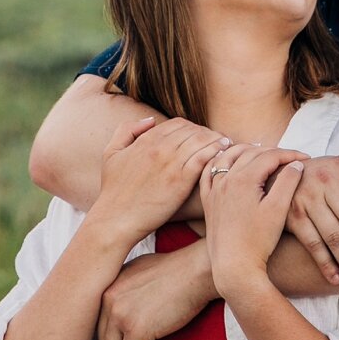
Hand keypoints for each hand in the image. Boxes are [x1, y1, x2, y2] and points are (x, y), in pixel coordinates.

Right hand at [91, 116, 230, 249]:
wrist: (115, 219)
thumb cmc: (113, 190)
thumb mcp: (111, 153)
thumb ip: (127, 130)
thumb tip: (150, 120)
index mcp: (146, 140)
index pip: (178, 124)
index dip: (193, 127)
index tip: (201, 135)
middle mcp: (160, 147)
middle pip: (193, 130)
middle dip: (208, 132)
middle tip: (218, 139)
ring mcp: (171, 163)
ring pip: (202, 141)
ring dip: (216, 140)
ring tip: (227, 145)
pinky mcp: (181, 181)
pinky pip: (204, 158)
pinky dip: (216, 153)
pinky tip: (223, 155)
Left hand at [96, 242, 213, 339]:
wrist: (196, 271)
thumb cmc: (177, 270)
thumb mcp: (139, 271)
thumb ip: (124, 290)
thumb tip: (122, 313)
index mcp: (108, 286)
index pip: (100, 322)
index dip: (119, 331)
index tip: (140, 329)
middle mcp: (108, 300)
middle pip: (104, 339)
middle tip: (148, 338)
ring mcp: (120, 315)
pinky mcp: (135, 330)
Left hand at [200, 143, 309, 296]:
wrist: (234, 267)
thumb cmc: (259, 241)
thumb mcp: (278, 210)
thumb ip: (288, 182)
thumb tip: (296, 163)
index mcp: (244, 179)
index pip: (270, 156)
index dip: (291, 154)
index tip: (307, 159)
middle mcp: (225, 179)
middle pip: (250, 153)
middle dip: (273, 152)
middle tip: (290, 158)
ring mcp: (214, 190)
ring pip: (228, 157)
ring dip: (246, 150)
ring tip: (261, 151)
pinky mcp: (208, 201)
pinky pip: (209, 171)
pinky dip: (219, 160)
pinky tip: (227, 159)